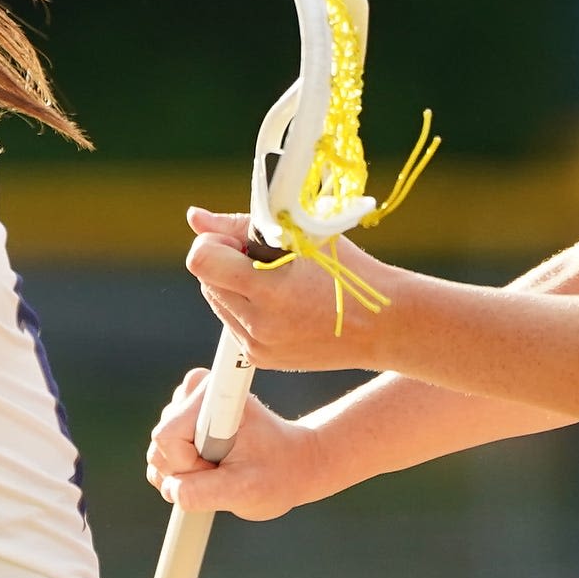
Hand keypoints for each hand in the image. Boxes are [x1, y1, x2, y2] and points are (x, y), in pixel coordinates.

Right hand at [144, 365, 330, 520]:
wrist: (293, 463)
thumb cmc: (278, 474)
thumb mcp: (245, 491)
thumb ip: (202, 493)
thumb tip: (170, 489)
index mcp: (214, 396)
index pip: (168, 437)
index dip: (187, 464)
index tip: (221, 465)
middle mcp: (196, 391)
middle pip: (160, 446)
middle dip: (187, 471)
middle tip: (225, 472)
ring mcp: (186, 405)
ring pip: (160, 453)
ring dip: (186, 472)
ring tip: (223, 469)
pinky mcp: (182, 420)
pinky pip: (163, 456)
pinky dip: (183, 472)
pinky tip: (211, 470)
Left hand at [183, 205, 398, 372]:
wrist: (383, 324)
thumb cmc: (348, 270)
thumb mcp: (302, 235)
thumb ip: (241, 225)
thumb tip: (196, 219)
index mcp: (270, 290)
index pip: (201, 260)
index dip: (214, 241)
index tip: (240, 238)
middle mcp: (258, 324)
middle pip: (206, 280)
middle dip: (226, 261)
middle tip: (267, 256)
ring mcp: (258, 346)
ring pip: (217, 300)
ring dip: (234, 283)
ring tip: (278, 279)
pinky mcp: (261, 358)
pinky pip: (234, 322)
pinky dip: (247, 305)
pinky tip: (282, 301)